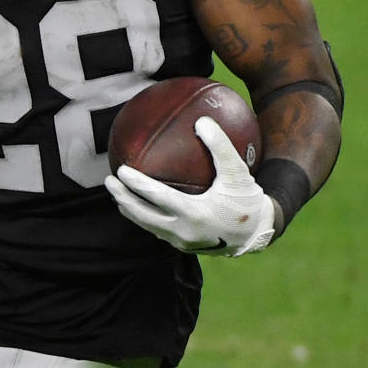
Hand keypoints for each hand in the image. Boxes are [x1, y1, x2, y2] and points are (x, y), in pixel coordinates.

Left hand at [104, 116, 275, 256]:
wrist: (258, 232)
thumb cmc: (247, 198)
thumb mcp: (238, 170)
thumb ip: (220, 146)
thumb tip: (201, 121)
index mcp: (195, 214)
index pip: (157, 198)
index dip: (136, 185)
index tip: (120, 170)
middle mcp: (184, 231)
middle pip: (143, 215)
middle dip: (122, 198)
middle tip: (109, 181)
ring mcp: (182, 241)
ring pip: (146, 226)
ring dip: (129, 209)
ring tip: (116, 193)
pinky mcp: (183, 246)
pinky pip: (156, 230)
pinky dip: (143, 217)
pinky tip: (137, 204)